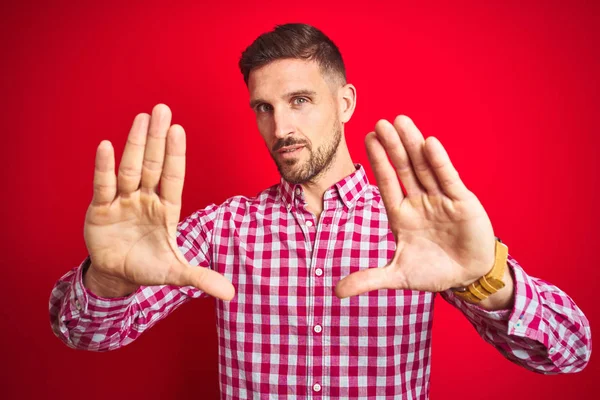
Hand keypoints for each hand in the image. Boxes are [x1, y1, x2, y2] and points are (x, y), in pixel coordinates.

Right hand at [83, 104, 234, 299]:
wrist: (118, 275)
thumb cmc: (149, 266)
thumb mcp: (175, 273)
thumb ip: (200, 278)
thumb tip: (231, 293)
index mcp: (166, 209)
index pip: (173, 177)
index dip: (176, 155)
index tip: (179, 130)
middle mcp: (146, 198)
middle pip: (153, 165)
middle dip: (157, 139)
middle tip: (163, 109)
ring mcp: (123, 201)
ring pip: (130, 168)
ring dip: (135, 144)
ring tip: (142, 118)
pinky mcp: (101, 209)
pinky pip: (103, 185)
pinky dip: (104, 167)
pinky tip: (105, 146)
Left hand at [335, 116, 495, 297]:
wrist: (467, 278)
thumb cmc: (432, 271)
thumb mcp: (398, 275)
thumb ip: (369, 279)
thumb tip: (335, 291)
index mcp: (401, 214)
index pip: (387, 183)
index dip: (378, 162)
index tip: (368, 138)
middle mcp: (419, 202)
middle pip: (404, 169)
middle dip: (392, 148)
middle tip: (381, 123)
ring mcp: (441, 199)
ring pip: (425, 168)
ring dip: (413, 146)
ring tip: (402, 122)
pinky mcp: (462, 202)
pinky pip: (449, 179)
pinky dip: (440, 162)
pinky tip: (429, 143)